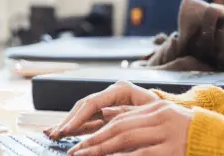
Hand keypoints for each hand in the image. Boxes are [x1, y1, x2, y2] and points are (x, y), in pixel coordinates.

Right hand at [46, 80, 160, 138]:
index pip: (94, 102)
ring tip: (51, 134)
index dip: (78, 117)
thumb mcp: (146, 115)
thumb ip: (125, 117)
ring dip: (67, 124)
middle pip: (84, 107)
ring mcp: (108, 103)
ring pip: (83, 113)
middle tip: (54, 134)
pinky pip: (88, 121)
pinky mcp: (107, 114)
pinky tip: (62, 132)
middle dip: (69, 121)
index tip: (67, 130)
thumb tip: (104, 120)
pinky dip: (75, 127)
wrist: (172, 117)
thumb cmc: (164, 115)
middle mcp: (111, 93)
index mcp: (121, 89)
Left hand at [67, 101, 192, 155]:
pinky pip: (141, 154)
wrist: (220, 141)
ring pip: (126, 139)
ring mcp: (166, 133)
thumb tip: (107, 117)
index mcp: (156, 108)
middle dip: (94, 140)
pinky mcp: (172, 150)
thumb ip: (140, 120)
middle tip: (76, 151)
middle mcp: (160, 116)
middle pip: (119, 127)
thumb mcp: (165, 122)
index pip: (121, 118)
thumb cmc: (191, 135)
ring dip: (101, 149)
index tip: (80, 141)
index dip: (99, 130)